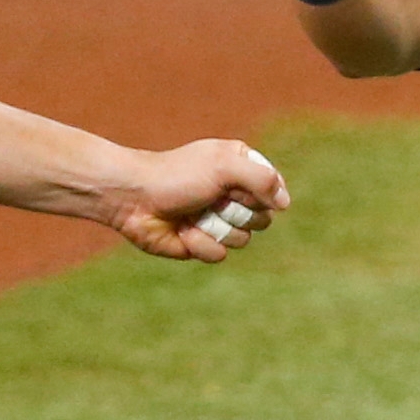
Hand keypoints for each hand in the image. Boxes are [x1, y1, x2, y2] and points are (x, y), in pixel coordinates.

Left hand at [106, 139, 289, 261]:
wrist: (134, 199)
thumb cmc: (176, 175)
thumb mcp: (223, 166)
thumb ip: (262, 179)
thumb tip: (285, 203)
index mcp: (240, 167)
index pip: (274, 188)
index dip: (259, 193)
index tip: (236, 186)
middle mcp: (233, 194)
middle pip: (263, 218)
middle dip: (236, 211)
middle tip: (212, 198)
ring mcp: (218, 220)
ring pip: (243, 239)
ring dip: (215, 228)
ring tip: (193, 214)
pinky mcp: (203, 243)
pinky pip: (219, 254)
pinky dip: (199, 242)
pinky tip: (181, 230)